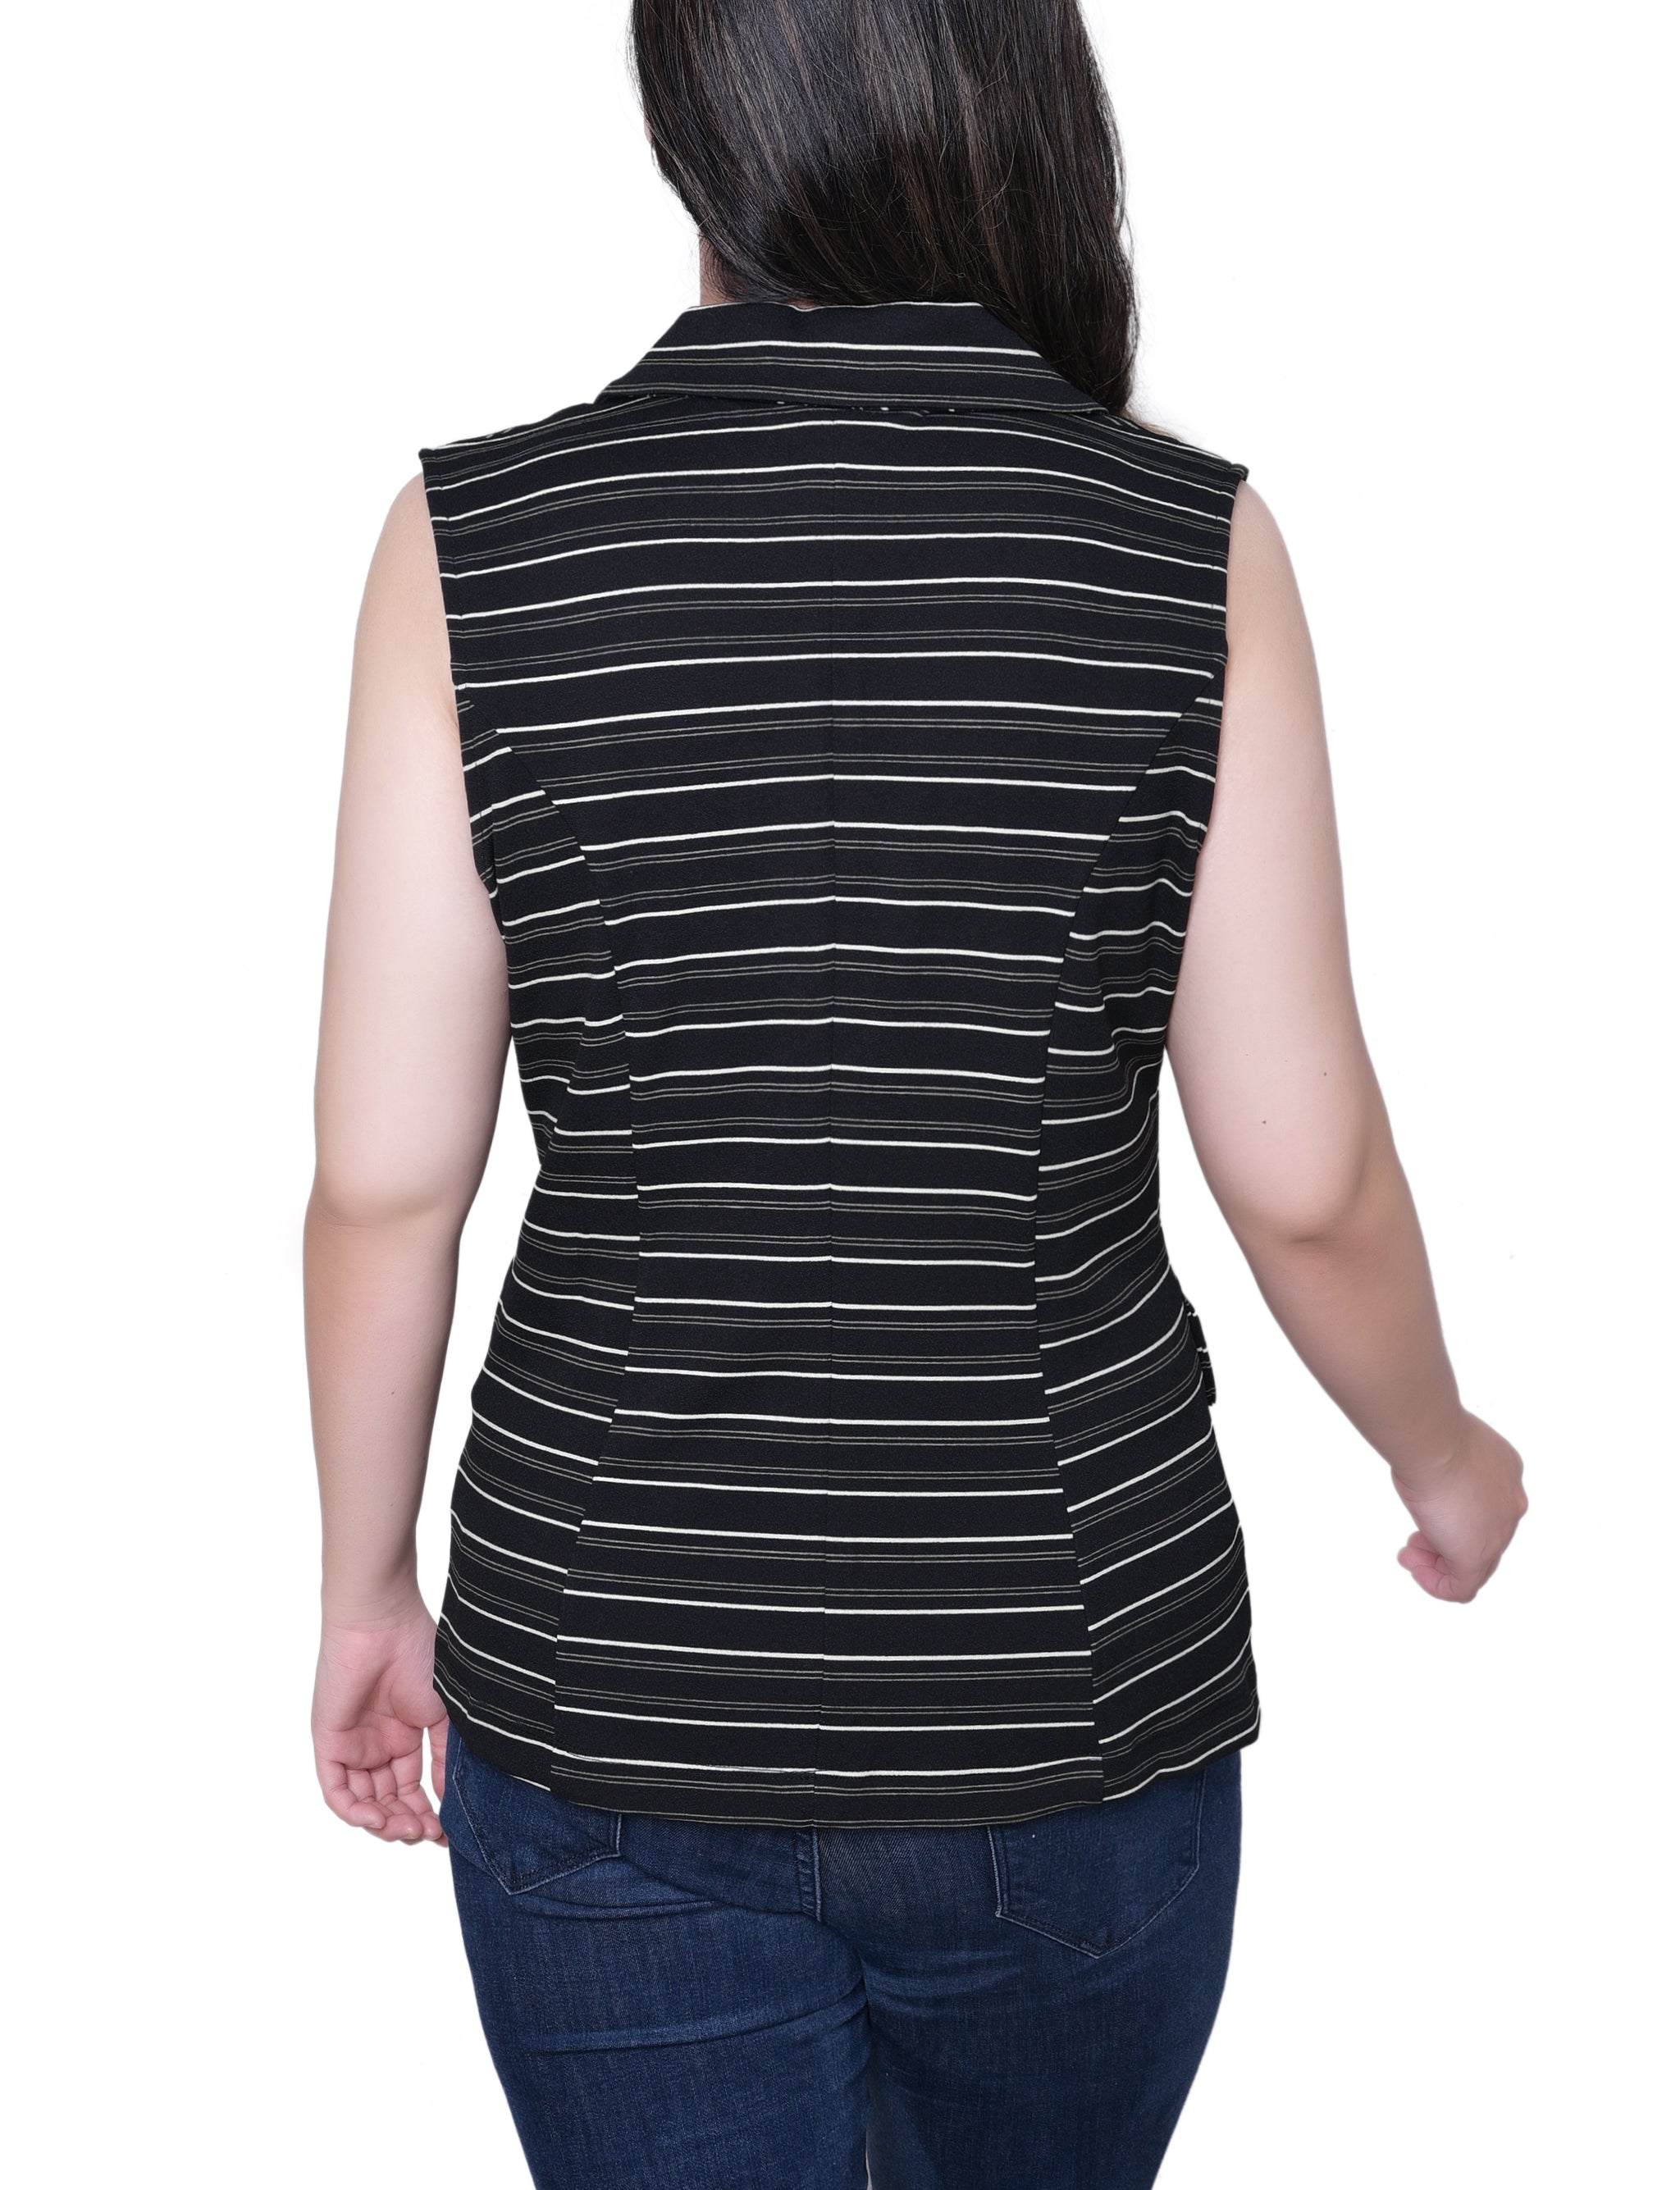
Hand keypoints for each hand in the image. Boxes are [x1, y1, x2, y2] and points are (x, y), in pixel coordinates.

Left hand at [312, 1598, 448, 1843]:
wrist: (383, 1623)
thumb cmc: (418, 1654)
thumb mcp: (440, 1713)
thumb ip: (442, 1756)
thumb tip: (450, 1798)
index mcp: (402, 1737)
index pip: (410, 1789)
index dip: (427, 1813)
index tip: (446, 1833)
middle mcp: (374, 1745)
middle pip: (387, 1801)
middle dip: (408, 1821)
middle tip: (427, 1835)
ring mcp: (351, 1746)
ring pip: (362, 1801)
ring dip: (384, 1821)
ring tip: (407, 1829)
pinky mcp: (329, 1743)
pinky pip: (336, 1790)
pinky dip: (354, 1810)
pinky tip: (377, 1818)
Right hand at [1393, 1411, 1527, 1603]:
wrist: (1434, 1441)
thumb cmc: (1431, 1434)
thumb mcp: (1447, 1447)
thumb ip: (1448, 1466)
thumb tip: (1431, 1476)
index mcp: (1506, 1474)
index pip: (1487, 1509)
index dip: (1453, 1516)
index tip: (1426, 1511)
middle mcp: (1510, 1506)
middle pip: (1481, 1540)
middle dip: (1443, 1543)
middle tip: (1413, 1541)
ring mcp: (1497, 1534)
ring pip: (1473, 1567)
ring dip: (1437, 1565)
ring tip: (1409, 1556)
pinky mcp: (1475, 1557)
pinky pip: (1461, 1588)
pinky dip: (1436, 1584)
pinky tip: (1415, 1569)